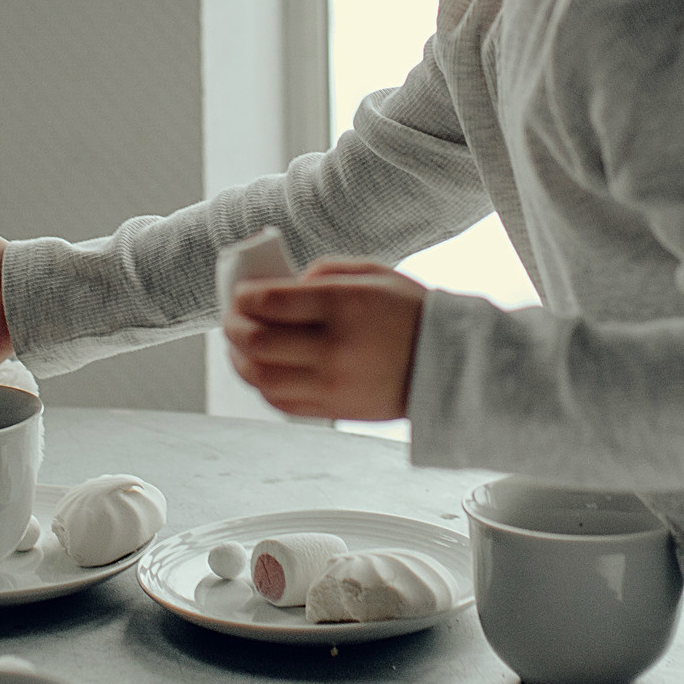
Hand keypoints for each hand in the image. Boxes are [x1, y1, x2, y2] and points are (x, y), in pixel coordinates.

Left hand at [223, 258, 422, 420]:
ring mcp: (332, 385)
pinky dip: (260, 384)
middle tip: (232, 317)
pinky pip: (279, 402)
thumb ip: (322, 272)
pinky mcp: (333, 410)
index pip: (270, 302)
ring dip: (238, 359)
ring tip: (238, 345)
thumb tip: (279, 288)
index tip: (241, 292)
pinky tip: (261, 369)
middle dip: (232, 327)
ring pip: (260, 377)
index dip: (243, 296)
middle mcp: (334, 349)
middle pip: (256, 342)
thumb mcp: (372, 273)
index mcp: (344, 306)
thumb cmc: (410, 312)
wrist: (452, 366)